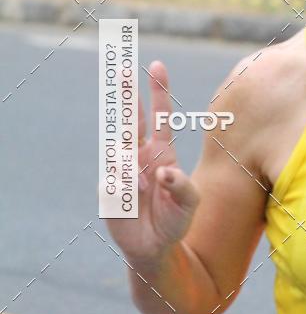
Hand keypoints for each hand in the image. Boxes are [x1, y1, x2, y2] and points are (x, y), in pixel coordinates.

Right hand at [105, 60, 199, 265]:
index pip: (160, 116)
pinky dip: (124, 189)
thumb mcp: (190, 203)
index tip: (157, 65)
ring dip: (130, 166)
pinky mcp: (108, 188)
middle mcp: (140, 156)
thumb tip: (161, 171)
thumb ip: (182, 186)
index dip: (158, 91)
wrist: (155, 248)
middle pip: (129, 119)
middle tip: (122, 68)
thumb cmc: (176, 220)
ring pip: (118, 149)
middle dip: (125, 94)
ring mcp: (122, 170)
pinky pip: (112, 179)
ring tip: (143, 189)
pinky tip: (132, 201)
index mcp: (162, 152)